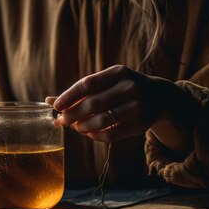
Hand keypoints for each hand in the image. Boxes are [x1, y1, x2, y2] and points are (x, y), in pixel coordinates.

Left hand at [51, 65, 184, 143]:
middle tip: (61, 121)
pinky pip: (110, 134)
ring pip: (101, 121)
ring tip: (75, 127)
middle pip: (92, 104)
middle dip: (72, 115)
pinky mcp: (140, 124)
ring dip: (82, 127)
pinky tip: (89, 132)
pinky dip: (95, 135)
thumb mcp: (106, 83)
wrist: (159, 97)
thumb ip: (80, 92)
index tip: (55, 106)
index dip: (68, 96)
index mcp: (118, 73)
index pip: (87, 84)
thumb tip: (49, 101)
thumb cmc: (122, 88)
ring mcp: (137, 106)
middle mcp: (129, 88)